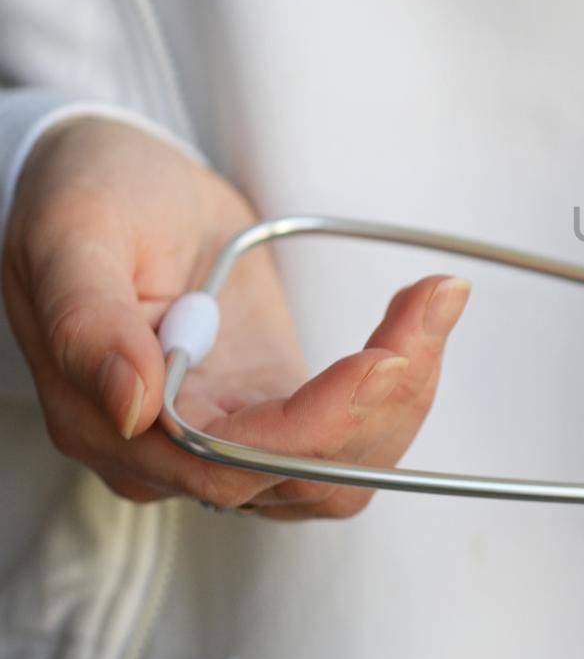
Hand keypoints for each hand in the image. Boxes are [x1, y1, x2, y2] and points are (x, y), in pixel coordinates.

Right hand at [2, 117, 469, 517]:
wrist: (121, 183)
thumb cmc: (89, 198)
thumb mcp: (72, 236)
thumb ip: (89, 323)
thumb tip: (133, 407)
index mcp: (110, 425)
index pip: (231, 462)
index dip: (317, 424)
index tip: (383, 359)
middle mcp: (173, 454)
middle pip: (305, 475)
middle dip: (384, 400)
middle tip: (432, 304)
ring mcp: (232, 436)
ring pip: (342, 466)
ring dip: (406, 393)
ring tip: (435, 298)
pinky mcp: (278, 409)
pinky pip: (354, 431)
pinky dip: (401, 380)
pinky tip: (422, 312)